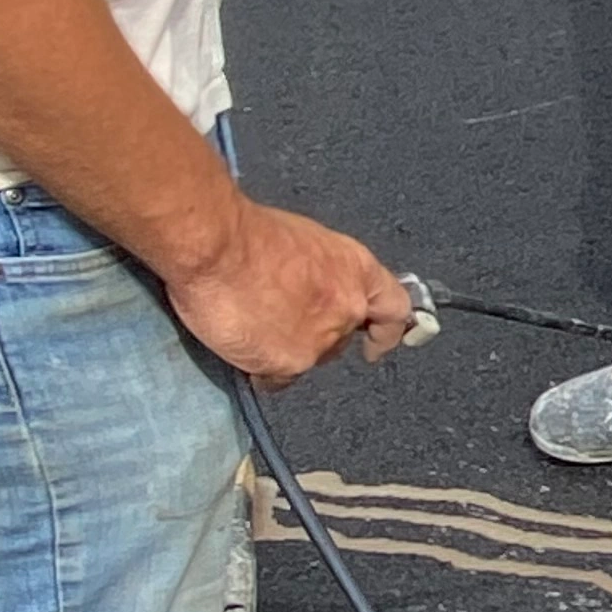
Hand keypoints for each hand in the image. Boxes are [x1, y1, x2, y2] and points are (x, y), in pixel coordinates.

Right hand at [162, 195, 418, 387]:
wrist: (217, 247)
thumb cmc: (250, 233)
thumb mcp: (304, 244)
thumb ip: (321, 273)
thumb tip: (309, 291)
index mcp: (356, 270)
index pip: (394, 309)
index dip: (386, 331)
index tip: (375, 346)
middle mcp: (348, 308)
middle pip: (341, 339)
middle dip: (315, 336)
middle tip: (279, 321)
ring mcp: (322, 340)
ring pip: (308, 359)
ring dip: (283, 350)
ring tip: (249, 325)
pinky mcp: (290, 363)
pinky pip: (276, 378)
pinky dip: (259, 368)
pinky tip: (240, 346)